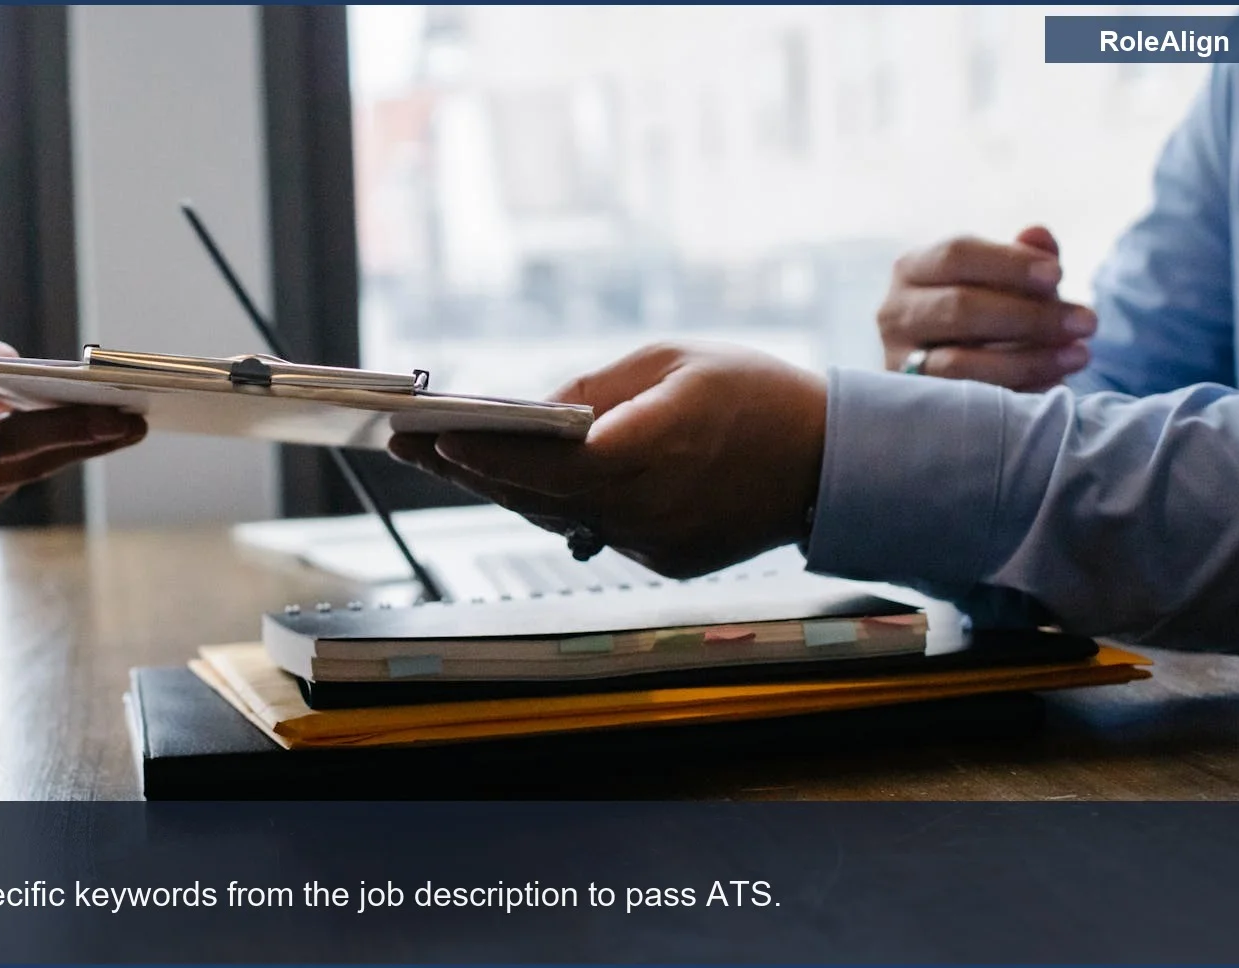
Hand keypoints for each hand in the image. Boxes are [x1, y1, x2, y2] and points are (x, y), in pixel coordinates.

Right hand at [0, 342, 146, 536]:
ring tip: (124, 429)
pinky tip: (78, 441)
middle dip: (76, 430)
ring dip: (76, 449)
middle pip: (11, 446)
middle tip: (128, 417)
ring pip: (23, 470)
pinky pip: (9, 483)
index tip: (36, 364)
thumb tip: (14, 368)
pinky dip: (41, 459)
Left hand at [389, 341, 825, 578]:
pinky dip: (554, 505)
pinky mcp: (663, 560)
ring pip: (555, 517)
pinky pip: (592, 529)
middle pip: (534, 496)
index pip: (545, 462)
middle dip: (467, 469)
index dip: (483, 452)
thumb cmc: (756, 395)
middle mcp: (645, 509)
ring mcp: (653, 543)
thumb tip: (534, 409)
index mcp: (649, 452)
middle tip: (407, 445)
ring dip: (499, 490)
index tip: (430, 435)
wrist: (831, 461)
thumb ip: (596, 387)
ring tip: (441, 459)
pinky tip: (511, 481)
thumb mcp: (672, 361)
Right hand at [878, 226, 1095, 390]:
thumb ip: (1024, 256)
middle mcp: (894, 313)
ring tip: (1079, 355)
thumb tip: (1038, 234)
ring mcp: (899, 361)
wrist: (961, 369)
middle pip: (959, 308)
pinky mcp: (915, 402)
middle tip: (1087, 322)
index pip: (957, 255)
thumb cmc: (988, 313)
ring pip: (959, 362)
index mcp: (914, 269)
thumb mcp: (1008, 280)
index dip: (1010, 264)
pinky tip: (1055, 384)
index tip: (1059, 276)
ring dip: (1028, 359)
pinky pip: (966, 400)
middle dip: (1030, 316)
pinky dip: (1014, 391)